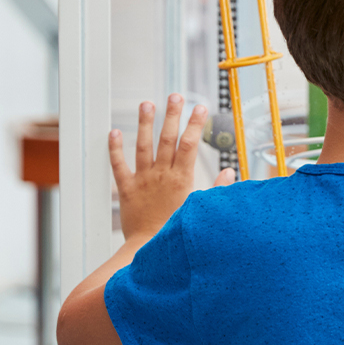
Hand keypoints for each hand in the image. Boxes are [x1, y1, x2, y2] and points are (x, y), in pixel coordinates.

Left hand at [109, 95, 234, 241]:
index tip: (200, 108)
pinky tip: (114, 131)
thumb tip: (229, 171)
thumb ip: (217, 188)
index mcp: (182, 178)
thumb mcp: (202, 208)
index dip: (195, 124)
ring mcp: (143, 180)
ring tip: (147, 104)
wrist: (149, 249)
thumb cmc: (178, 230)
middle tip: (175, 95)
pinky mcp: (127, 189)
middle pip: (167, 139)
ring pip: (143, 146)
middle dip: (172, 115)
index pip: (189, 144)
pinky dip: (115, 148)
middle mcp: (162, 175)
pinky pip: (118, 165)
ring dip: (145, 124)